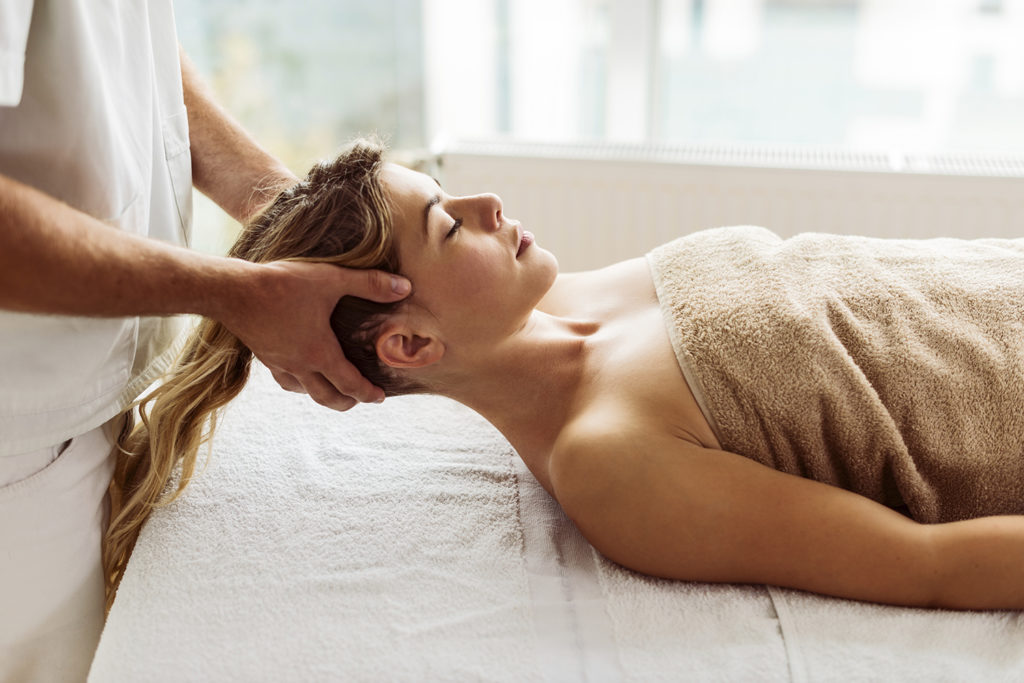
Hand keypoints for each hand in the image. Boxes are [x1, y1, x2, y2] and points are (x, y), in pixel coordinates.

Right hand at [222, 261, 410, 410]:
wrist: (231, 291)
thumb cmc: (281, 285)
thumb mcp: (331, 279)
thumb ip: (369, 284)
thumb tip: (405, 288)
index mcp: (319, 353)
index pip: (349, 384)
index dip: (367, 393)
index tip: (380, 398)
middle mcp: (299, 365)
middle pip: (327, 397)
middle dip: (347, 402)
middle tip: (359, 400)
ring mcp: (278, 363)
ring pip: (303, 391)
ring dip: (321, 394)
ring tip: (332, 389)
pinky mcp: (263, 354)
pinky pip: (284, 379)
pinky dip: (297, 382)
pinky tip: (299, 371)